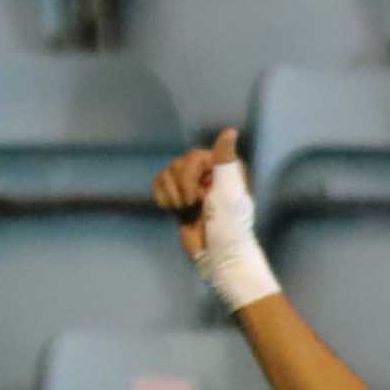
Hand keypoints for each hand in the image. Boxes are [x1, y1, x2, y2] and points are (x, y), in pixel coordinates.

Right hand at [151, 129, 236, 254]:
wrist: (217, 258)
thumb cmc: (229, 228)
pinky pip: (158, 185)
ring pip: (166, 174)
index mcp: (224, 168)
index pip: (193, 156)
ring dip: (174, 197)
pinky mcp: (178, 199)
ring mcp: (191, 186)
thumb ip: (225, 161)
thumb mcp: (229, 193)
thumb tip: (230, 131)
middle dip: (183, 189)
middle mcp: (207, 173)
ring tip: (188, 212)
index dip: (191, 176)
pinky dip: (163, 199)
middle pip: (177, 164)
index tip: (203, 195)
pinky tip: (175, 212)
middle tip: (195, 207)